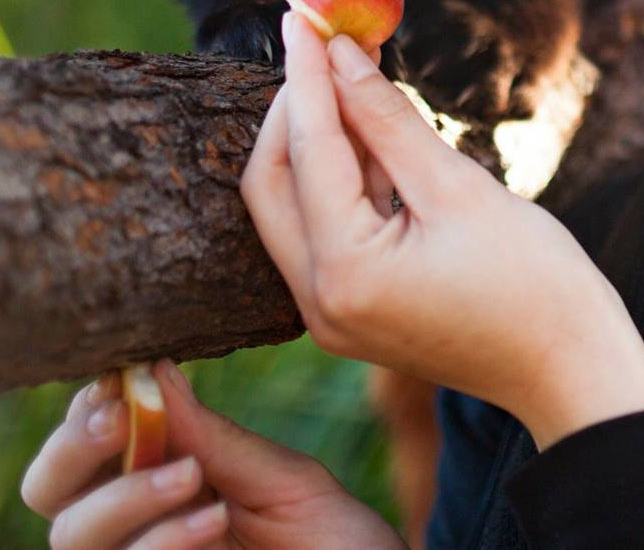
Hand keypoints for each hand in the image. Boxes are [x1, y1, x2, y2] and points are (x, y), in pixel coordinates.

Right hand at [21, 360, 404, 548]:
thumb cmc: (334, 541)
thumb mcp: (280, 478)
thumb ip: (213, 437)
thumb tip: (153, 369)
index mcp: (160, 484)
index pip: (84, 449)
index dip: (85, 413)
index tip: (120, 378)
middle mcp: (138, 531)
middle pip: (51, 495)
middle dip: (75, 452)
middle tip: (121, 419)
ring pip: (71, 540)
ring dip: (125, 499)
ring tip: (194, 477)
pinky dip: (159, 542)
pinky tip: (212, 519)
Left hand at [240, 13, 643, 449]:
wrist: (574, 371)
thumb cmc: (535, 283)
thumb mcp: (458, 187)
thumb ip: (388, 118)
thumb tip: (341, 55)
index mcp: (344, 274)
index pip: (307, 151)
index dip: (306, 76)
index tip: (302, 15)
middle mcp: (321, 302)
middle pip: (273, 184)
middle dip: (293, 108)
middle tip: (317, 42)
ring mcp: (334, 312)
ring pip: (295, 203)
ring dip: (317, 136)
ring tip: (348, 66)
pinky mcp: (356, 307)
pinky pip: (327, 227)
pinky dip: (341, 174)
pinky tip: (370, 124)